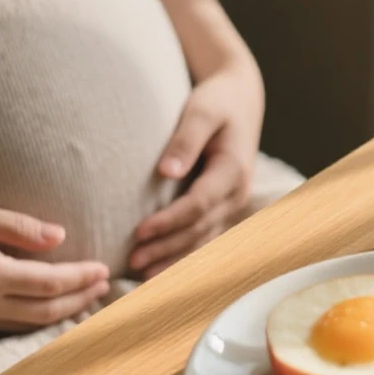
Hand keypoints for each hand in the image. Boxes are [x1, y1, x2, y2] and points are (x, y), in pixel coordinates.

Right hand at [0, 199, 110, 331]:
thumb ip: (18, 227)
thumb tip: (60, 237)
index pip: (49, 282)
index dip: (81, 278)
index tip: (103, 270)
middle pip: (45, 310)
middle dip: (80, 299)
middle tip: (104, 287)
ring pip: (27, 325)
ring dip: (61, 314)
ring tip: (86, 300)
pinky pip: (5, 328)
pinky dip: (33, 321)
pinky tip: (47, 310)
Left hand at [130, 63, 263, 278]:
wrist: (241, 99)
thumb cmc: (217, 101)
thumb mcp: (201, 110)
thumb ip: (185, 140)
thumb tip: (166, 171)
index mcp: (233, 170)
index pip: (198, 205)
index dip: (168, 221)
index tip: (138, 232)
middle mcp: (237, 193)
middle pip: (199, 229)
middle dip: (166, 248)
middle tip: (132, 262)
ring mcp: (233, 203)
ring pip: (204, 240)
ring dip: (175, 259)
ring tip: (143, 275)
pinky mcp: (223, 207)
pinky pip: (204, 237)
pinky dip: (183, 254)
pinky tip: (162, 267)